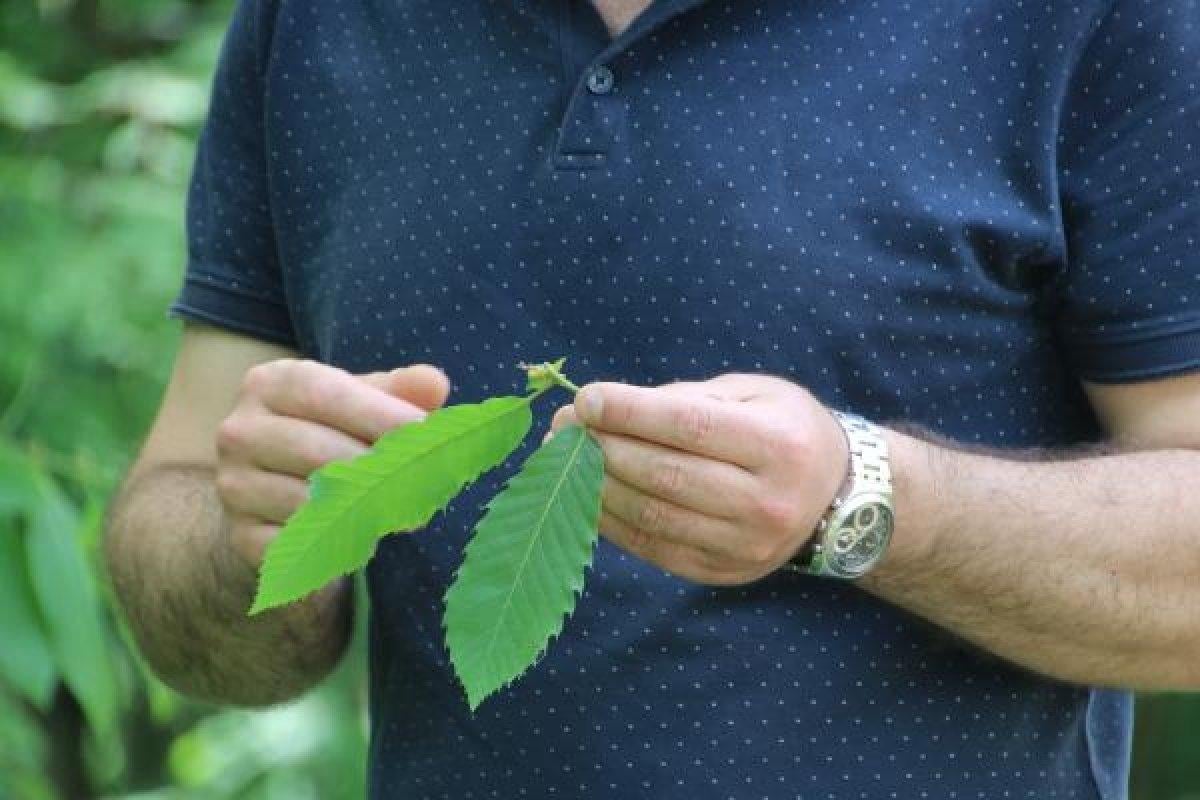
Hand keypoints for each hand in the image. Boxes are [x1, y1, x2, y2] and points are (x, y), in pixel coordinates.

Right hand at [215, 360, 450, 569]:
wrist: (276, 493)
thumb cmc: (333, 433)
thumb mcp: (362, 402)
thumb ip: (399, 390)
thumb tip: (434, 383)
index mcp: (270, 384)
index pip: (324, 394)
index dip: (379, 414)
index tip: (426, 432)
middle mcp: (240, 431)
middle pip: (319, 452)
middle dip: (379, 469)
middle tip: (426, 483)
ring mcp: (234, 486)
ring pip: (309, 502)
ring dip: (365, 510)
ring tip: (406, 511)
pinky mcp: (242, 536)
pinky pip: (298, 544)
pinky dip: (338, 544)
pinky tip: (366, 539)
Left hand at [549, 373, 848, 585]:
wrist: (839, 499)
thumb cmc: (784, 430)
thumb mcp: (753, 395)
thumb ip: (685, 400)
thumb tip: (605, 409)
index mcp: (779, 446)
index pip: (692, 428)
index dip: (633, 413)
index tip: (587, 399)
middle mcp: (766, 502)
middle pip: (667, 475)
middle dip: (604, 448)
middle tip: (563, 428)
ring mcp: (745, 546)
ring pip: (654, 516)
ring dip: (597, 486)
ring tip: (562, 460)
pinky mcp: (723, 573)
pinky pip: (654, 547)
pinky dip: (612, 521)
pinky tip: (586, 495)